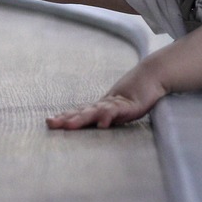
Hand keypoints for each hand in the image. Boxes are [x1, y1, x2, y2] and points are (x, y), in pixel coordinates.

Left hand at [46, 65, 167, 129]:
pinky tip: (102, 123)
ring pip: (95, 112)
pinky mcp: (130, 106)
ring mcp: (116, 104)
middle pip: (82, 112)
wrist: (152, 76)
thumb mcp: (118, 108)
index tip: (49, 121)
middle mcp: (105, 104)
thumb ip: (107, 116)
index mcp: (101, 107)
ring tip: (68, 125)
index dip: (64, 117)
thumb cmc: (136, 93)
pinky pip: (117, 112)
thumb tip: (97, 124)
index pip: (79, 112)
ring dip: (81, 118)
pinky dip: (108, 117)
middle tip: (50, 123)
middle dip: (66, 118)